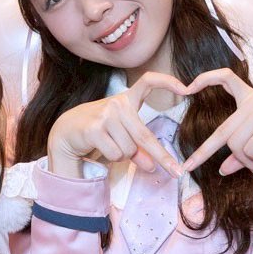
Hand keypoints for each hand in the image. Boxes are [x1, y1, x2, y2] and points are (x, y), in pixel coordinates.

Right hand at [47, 71, 190, 178]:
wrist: (65, 132)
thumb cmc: (97, 132)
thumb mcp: (121, 137)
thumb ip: (138, 150)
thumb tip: (152, 167)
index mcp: (126, 99)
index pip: (148, 81)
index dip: (168, 82)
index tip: (187, 88)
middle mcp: (117, 103)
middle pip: (145, 136)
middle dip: (162, 158)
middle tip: (176, 172)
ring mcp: (105, 115)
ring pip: (129, 149)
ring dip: (121, 155)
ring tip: (107, 146)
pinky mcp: (95, 128)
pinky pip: (116, 153)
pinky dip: (111, 158)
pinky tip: (99, 148)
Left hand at [176, 67, 252, 172]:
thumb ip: (241, 154)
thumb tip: (222, 169)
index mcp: (252, 99)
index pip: (226, 79)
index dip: (206, 78)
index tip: (187, 87)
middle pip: (223, 132)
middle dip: (203, 152)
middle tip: (187, 167)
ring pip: (236, 145)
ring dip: (248, 161)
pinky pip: (249, 150)